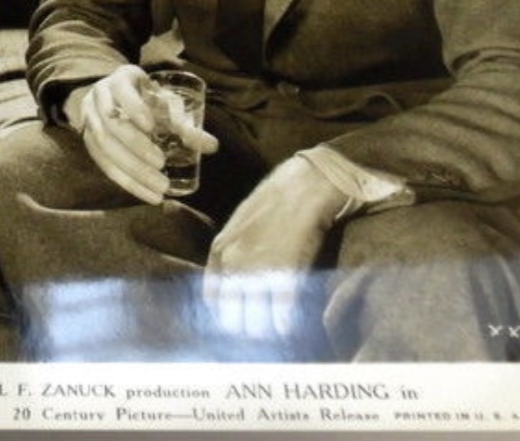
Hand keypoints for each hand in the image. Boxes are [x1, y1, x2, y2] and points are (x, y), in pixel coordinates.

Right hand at [66, 65, 217, 204]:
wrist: (115, 99)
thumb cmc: (146, 99)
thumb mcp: (163, 103)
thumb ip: (184, 124)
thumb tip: (212, 146)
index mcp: (119, 80)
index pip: (122, 91)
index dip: (134, 108)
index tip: (152, 126)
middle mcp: (98, 98)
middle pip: (112, 125)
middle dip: (136, 147)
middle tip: (161, 164)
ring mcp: (89, 120)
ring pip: (104, 148)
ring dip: (132, 170)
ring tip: (160, 187)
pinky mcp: (89, 142)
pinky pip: (103, 165)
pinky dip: (126, 181)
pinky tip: (147, 194)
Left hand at [202, 156, 345, 339]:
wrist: (307, 182)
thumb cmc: (276, 201)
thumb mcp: (240, 225)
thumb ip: (232, 254)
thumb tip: (233, 286)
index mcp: (220, 250)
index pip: (212, 299)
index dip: (226, 317)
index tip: (240, 326)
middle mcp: (234, 261)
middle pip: (232, 316)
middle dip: (246, 330)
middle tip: (262, 336)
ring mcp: (258, 267)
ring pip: (256, 321)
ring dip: (267, 332)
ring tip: (277, 337)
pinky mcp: (286, 269)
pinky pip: (281, 312)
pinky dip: (285, 325)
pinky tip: (290, 328)